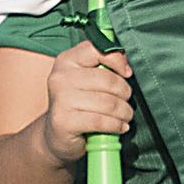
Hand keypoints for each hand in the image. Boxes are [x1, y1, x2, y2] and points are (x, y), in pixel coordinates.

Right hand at [37, 41, 135, 167]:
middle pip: (108, 80)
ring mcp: (60, 99)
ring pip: (108, 103)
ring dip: (124, 112)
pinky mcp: (63, 121)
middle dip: (125, 92)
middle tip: (127, 100)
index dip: (117, 60)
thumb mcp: (88, 79)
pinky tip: (121, 127)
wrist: (57, 134)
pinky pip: (100, 121)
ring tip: (126, 115)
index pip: (97, 49)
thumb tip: (126, 67)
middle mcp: (61, 77)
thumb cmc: (79, 103)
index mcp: (67, 61)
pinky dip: (116, 125)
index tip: (126, 73)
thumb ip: (104, 66)